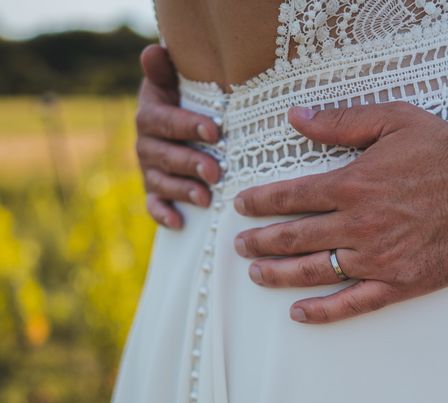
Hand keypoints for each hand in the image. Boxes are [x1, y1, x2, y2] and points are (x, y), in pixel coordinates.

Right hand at [136, 44, 221, 228]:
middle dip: (190, 163)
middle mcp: (146, 145)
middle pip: (163, 156)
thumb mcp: (175, 84)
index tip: (215, 130)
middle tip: (216, 171)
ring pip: (161, 182)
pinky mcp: (155, 191)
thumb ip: (164, 72)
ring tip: (206, 198)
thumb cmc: (186, 101)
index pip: (164, 121)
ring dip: (182, 191)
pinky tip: (179, 223)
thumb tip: (154, 51)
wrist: (179, 126)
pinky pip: (153, 205)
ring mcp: (150, 170)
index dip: (187, 125)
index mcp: (151, 116)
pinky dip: (163, 214)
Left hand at [233, 102, 447, 323]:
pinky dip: (323, 312)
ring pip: (314, 271)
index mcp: (353, 184)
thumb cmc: (447, 150)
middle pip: (293, 238)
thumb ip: (341, 121)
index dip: (260, 202)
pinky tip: (300, 313)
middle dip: (260, 242)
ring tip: (256, 274)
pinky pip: (353, 303)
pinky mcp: (400, 282)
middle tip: (240, 245)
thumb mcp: (394, 120)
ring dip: (279, 274)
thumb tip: (296, 116)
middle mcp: (358, 224)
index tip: (242, 206)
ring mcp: (378, 258)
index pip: (290, 196)